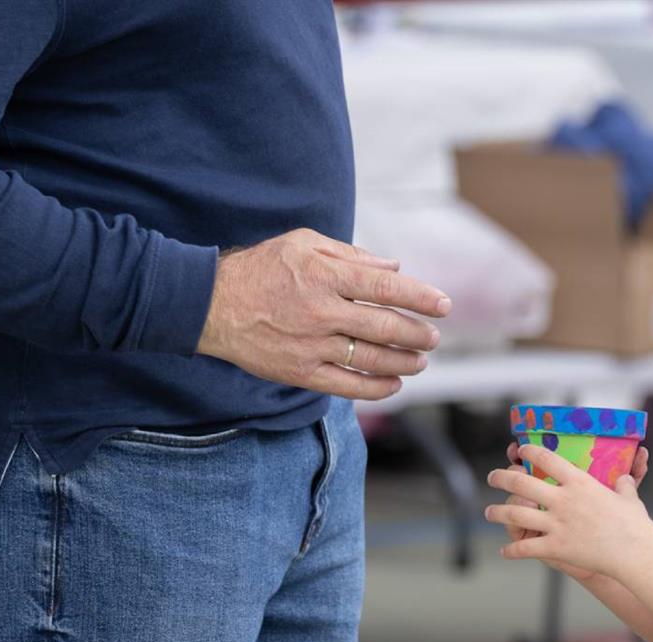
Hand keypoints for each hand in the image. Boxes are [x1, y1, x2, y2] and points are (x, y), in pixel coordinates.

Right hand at [195, 228, 450, 399]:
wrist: (209, 304)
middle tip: (433, 337)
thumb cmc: (261, 267)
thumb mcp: (304, 243)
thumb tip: (394, 268)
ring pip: (371, 359)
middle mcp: (322, 312)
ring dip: (404, 362)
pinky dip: (376, 388)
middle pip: (385, 327)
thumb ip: (352, 255)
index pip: (386, 288)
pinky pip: (346, 386)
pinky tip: (394, 384)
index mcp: (326, 275)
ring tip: (420, 361)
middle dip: (418, 334)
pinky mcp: (299, 372)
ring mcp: (311, 345)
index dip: (420, 298)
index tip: (443, 306)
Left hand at [485, 443, 652, 579]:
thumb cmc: (635, 524)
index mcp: (579, 482)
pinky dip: (511, 550)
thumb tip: (624, 478)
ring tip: (489, 512)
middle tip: (492, 477)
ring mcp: (557, 524)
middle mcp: (563, 499)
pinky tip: (504, 552)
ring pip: (515, 513)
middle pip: (521, 482)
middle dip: (501, 477)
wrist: (634, 552)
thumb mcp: (629, 498)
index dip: (529, 451)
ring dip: (497, 512)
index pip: (547, 458)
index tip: (520, 450)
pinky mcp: (555, 547)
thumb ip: (623, 486)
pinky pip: (525, 548)